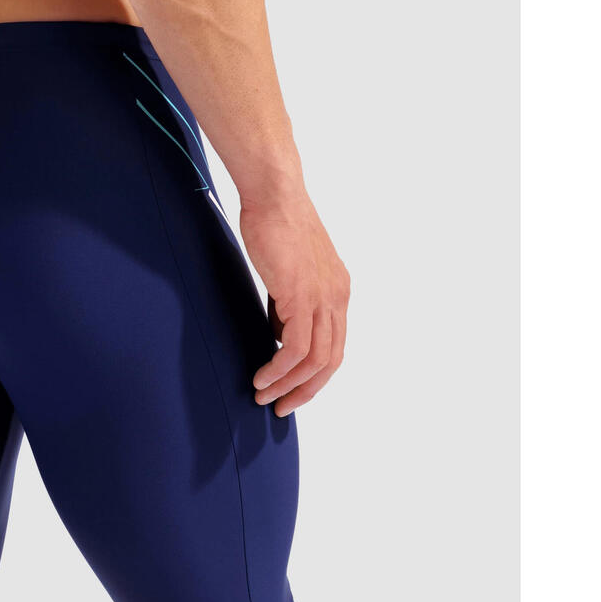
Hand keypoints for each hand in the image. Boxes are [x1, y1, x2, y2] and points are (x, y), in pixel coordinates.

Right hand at [240, 187, 349, 415]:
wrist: (275, 195)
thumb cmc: (274, 224)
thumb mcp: (287, 271)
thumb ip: (287, 304)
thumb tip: (278, 334)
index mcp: (338, 291)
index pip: (335, 346)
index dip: (315, 376)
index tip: (291, 391)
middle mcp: (337, 297)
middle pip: (330, 361)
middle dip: (305, 391)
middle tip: (280, 407)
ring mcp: (323, 297)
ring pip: (314, 360)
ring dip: (288, 384)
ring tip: (263, 395)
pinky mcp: (301, 296)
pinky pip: (295, 348)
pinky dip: (279, 368)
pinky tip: (262, 375)